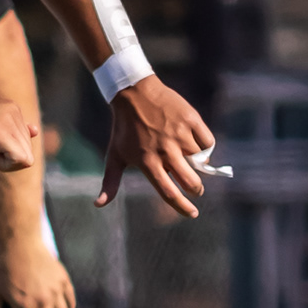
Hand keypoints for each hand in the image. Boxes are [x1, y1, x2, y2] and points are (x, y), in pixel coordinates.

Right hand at [0, 98, 36, 171]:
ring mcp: (8, 120)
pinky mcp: (2, 132)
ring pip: (25, 157)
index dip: (4, 151)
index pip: (25, 144)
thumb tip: (36, 131)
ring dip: (2, 160)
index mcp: (11, 108)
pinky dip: (2, 164)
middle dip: (5, 156)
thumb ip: (13, 130)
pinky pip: (20, 161)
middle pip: (27, 151)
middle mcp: (14, 110)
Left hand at [101, 75, 213, 216]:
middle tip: (195, 189)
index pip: (169, 193)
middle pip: (191, 182)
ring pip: (201, 162)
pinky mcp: (191, 120)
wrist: (133, 92)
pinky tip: (198, 147)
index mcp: (147, 162)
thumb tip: (98, 205)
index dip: (183, 207)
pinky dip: (206, 148)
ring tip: (190, 161)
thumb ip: (110, 183)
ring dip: (199, 166)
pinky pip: (208, 142)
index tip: (193, 214)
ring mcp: (179, 134)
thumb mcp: (114, 155)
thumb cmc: (123, 129)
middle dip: (196, 190)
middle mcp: (165, 150)